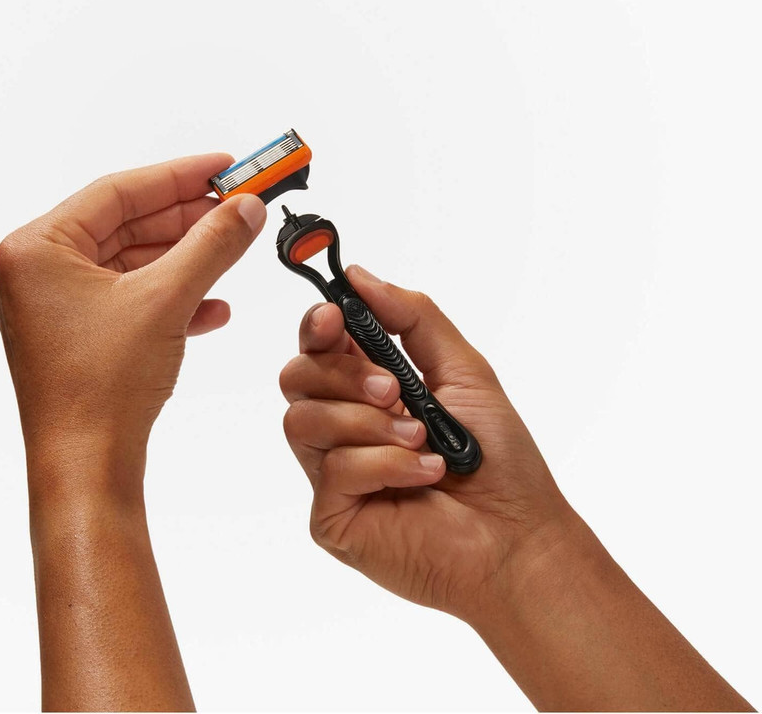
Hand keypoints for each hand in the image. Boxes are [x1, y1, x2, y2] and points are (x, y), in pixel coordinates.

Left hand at [0, 154, 266, 498]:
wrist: (87, 467)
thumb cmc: (99, 390)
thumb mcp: (166, 299)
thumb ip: (211, 245)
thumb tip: (244, 208)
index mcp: (39, 250)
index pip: (119, 191)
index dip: (179, 176)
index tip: (223, 166)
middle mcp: (41, 273)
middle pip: (128, 225)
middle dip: (188, 218)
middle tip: (237, 204)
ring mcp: (60, 307)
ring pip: (135, 264)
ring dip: (187, 258)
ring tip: (232, 247)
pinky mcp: (83, 336)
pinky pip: (134, 299)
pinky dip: (174, 296)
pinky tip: (213, 304)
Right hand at [279, 265, 572, 620]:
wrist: (515, 536)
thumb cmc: (498, 460)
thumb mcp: (463, 369)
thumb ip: (412, 317)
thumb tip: (359, 275)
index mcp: (368, 389)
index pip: (318, 345)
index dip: (318, 324)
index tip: (336, 316)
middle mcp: (344, 426)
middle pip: (296, 376)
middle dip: (346, 374)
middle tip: (395, 391)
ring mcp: (334, 472)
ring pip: (303, 420)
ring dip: (369, 423)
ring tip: (421, 440)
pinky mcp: (331, 515)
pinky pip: (332, 470)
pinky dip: (386, 465)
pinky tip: (424, 476)